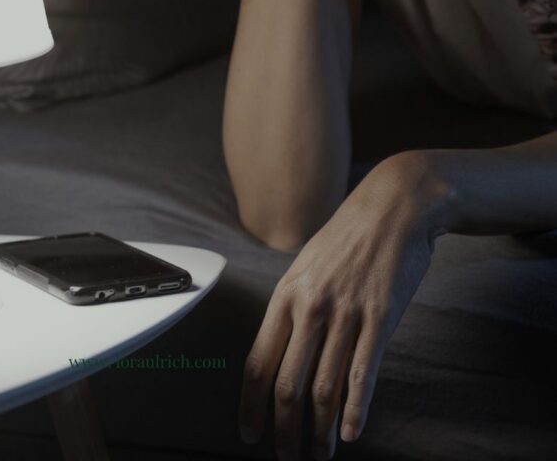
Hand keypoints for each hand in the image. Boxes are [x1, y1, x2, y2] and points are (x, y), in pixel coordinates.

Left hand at [238, 155, 442, 458]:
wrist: (393, 206)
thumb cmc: (349, 238)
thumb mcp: (308, 266)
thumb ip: (294, 307)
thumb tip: (281, 350)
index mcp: (286, 294)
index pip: (257, 360)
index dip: (250, 403)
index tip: (248, 432)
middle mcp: (310, 306)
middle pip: (287, 383)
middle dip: (282, 429)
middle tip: (286, 457)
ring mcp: (346, 311)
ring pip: (323, 387)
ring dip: (319, 431)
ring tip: (319, 455)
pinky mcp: (381, 316)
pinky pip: (363, 373)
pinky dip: (355, 410)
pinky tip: (351, 434)